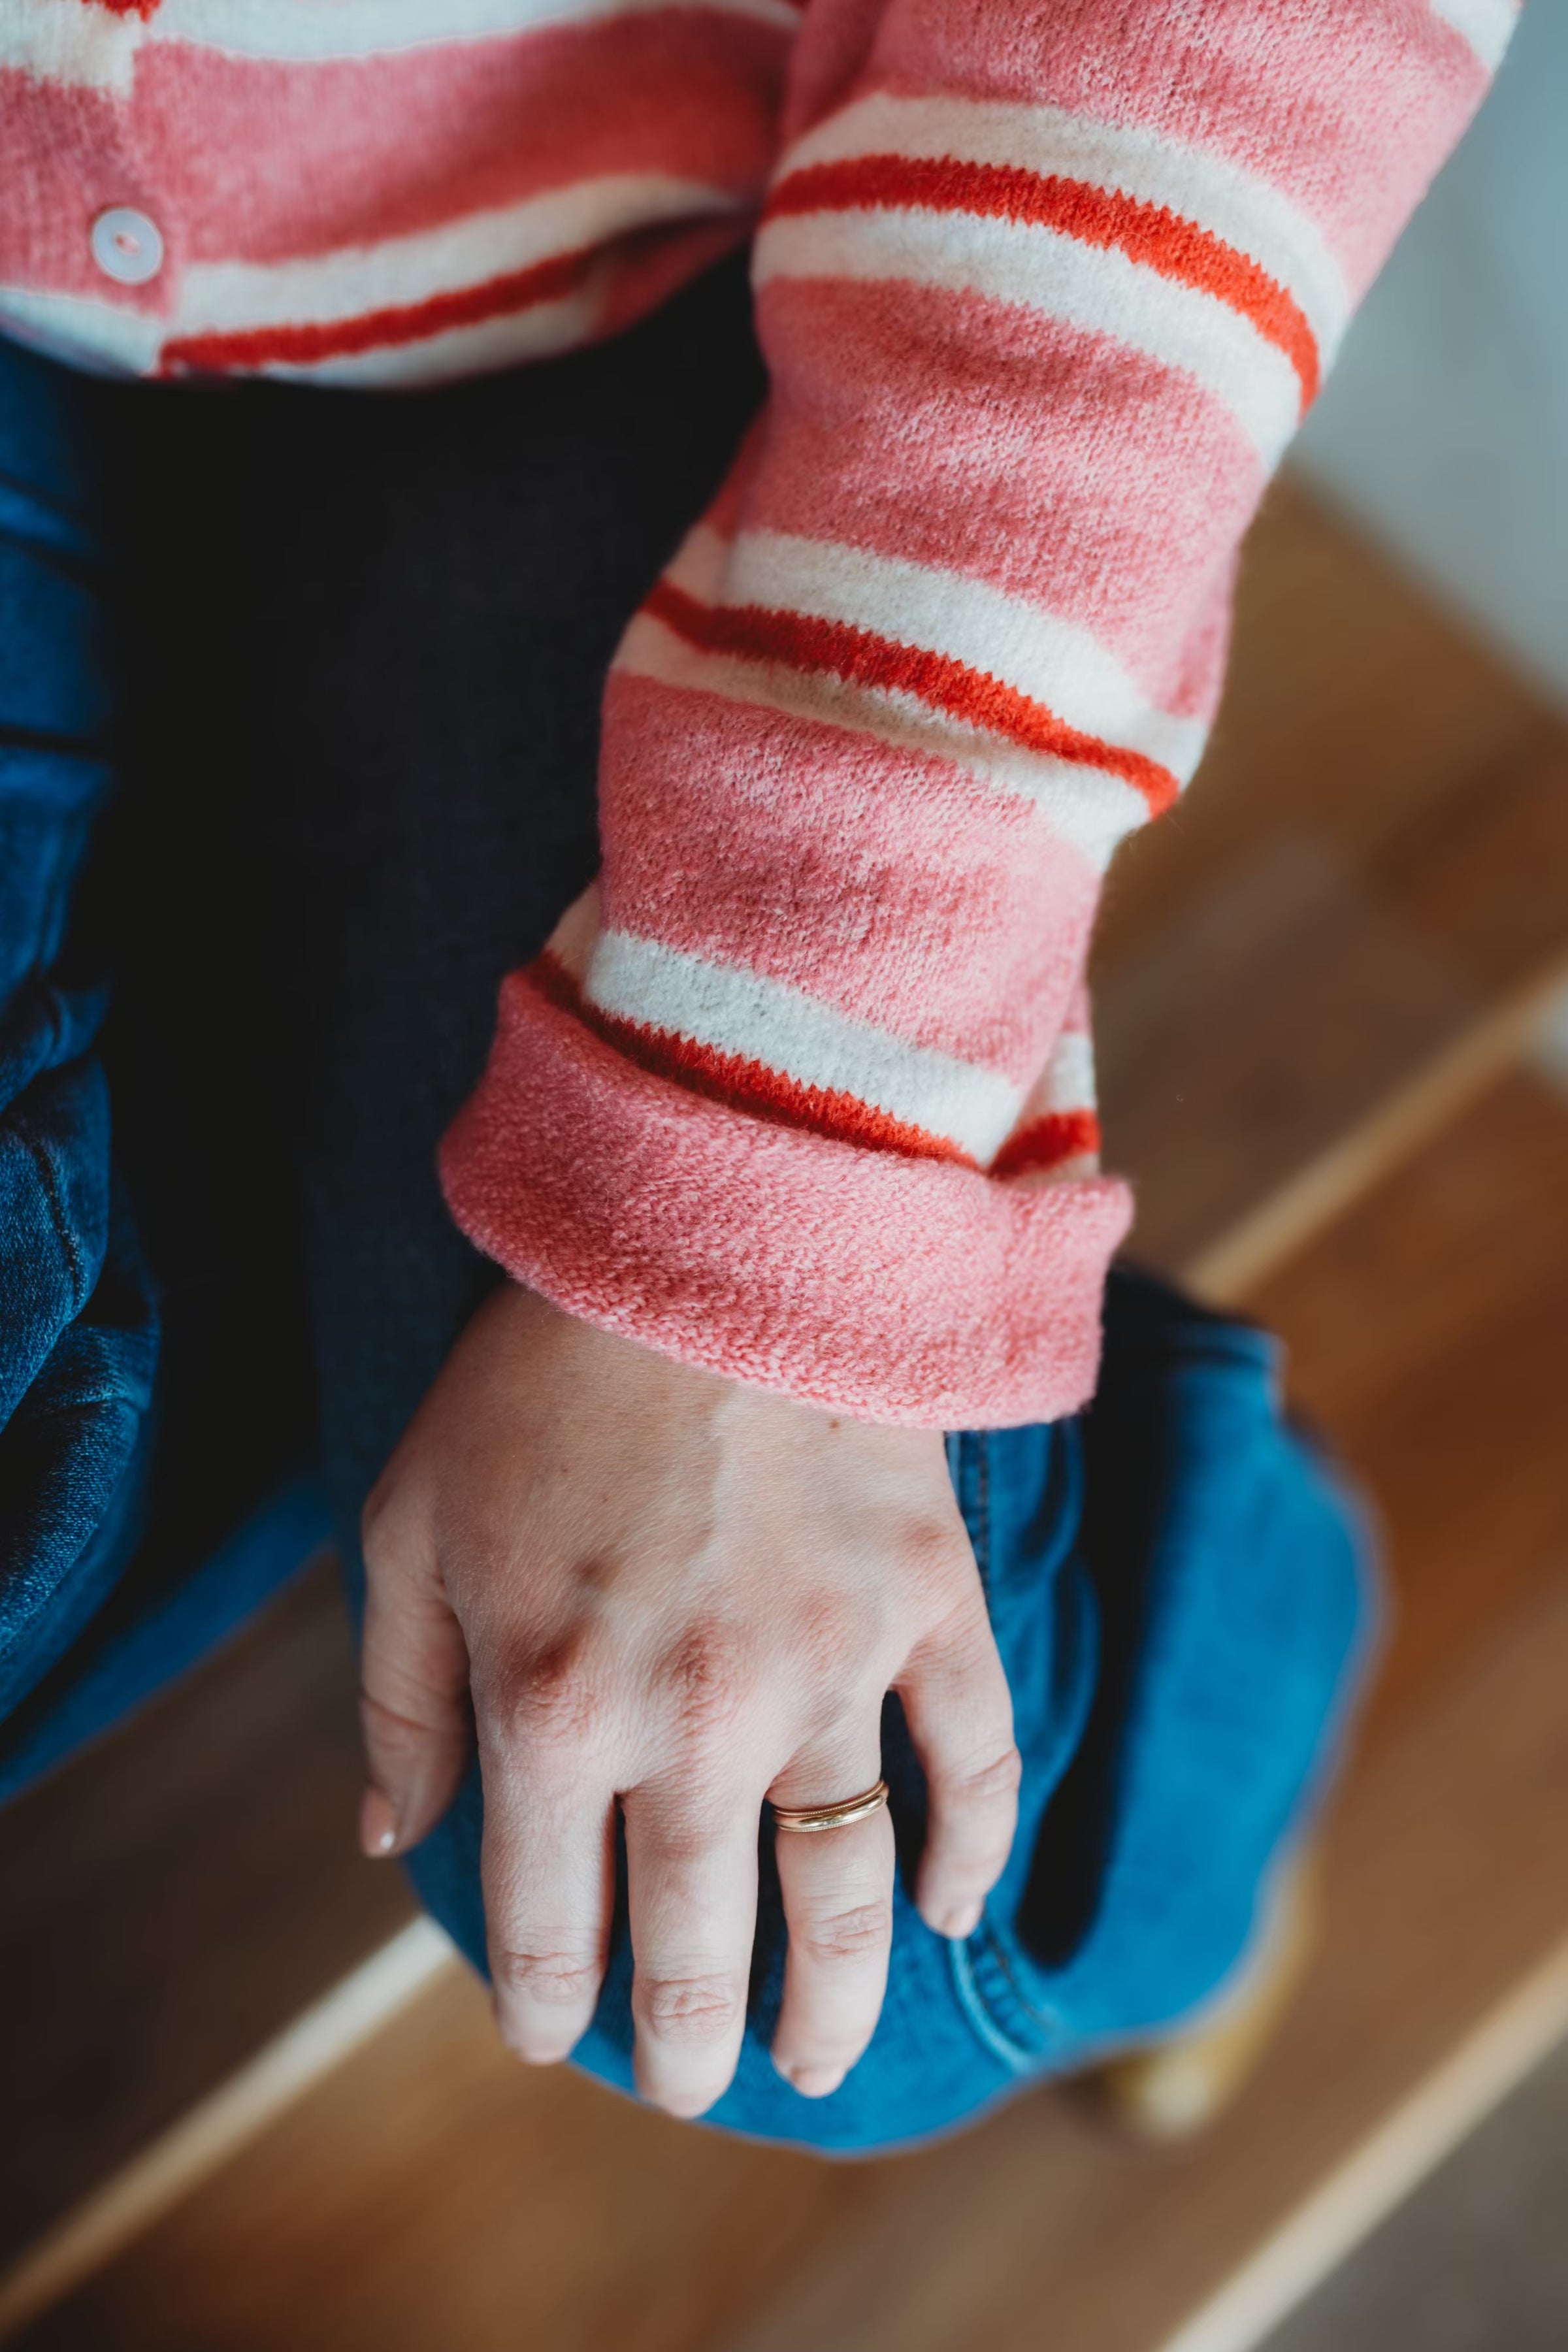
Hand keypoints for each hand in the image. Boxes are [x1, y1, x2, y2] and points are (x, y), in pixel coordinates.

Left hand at [357, 1285, 1019, 2116]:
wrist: (705, 1232)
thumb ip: (400, 1696)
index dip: (549, 2011)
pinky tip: (951, 1908)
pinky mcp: (928, 1601)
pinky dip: (973, 1848)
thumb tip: (396, 1842)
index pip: (553, 1929)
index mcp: (556, 1710)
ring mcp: (831, 1665)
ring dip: (833, 2003)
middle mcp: (700, 1718)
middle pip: (706, 1947)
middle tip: (695, 2080)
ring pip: (848, 1893)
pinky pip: (975, 1757)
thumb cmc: (536, 1379)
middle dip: (691, 2049)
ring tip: (815, 2060)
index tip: (557, 2036)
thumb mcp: (411, 1524)